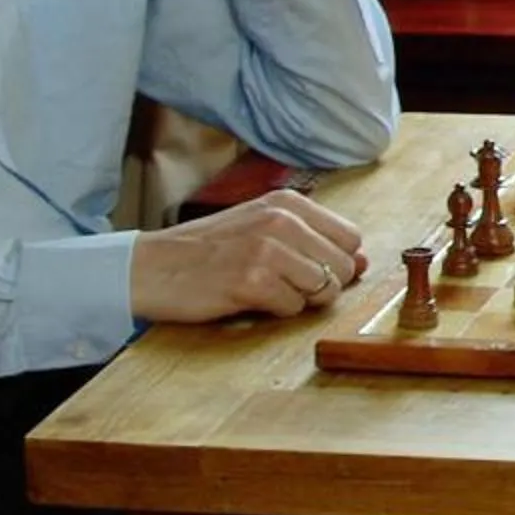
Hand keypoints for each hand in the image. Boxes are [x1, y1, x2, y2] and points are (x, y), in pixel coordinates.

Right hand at [130, 190, 367, 323]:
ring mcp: (268, 250)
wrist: (150, 267)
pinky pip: (293, 308)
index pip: (351, 237)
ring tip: (264, 289)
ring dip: (299, 299)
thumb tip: (364, 262)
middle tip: (282, 283)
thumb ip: (312, 241)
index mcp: (288, 203)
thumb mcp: (261, 228)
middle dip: (322, 284)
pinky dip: (276, 311)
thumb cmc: (207, 250)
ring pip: (323, 289)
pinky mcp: (252, 281)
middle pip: (343, 266)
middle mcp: (282, 220)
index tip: (308, 268)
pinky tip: (248, 299)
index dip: (336, 261)